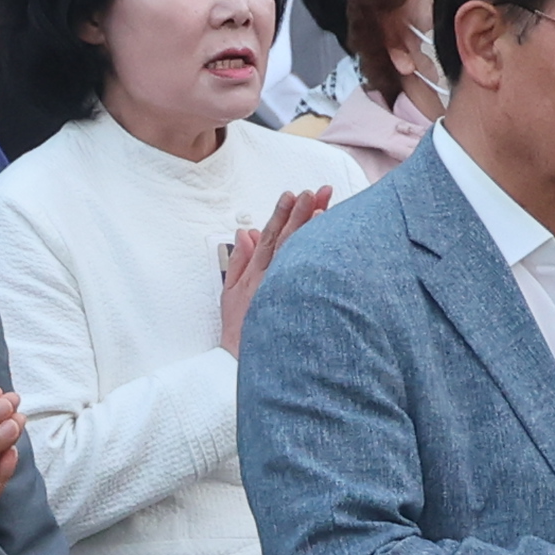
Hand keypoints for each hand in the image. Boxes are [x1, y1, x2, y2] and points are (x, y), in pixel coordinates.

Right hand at [215, 185, 329, 352]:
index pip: (271, 236)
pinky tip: (323, 234)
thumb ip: (239, 260)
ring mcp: (282, 288)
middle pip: (288, 238)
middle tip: (313, 191)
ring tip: (321, 203)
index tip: (292, 194)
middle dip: (300, 212)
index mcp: (256, 273)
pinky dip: (312, 251)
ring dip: (308, 226)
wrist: (242, 363)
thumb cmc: (239, 332)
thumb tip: (247, 232)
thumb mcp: (230, 294)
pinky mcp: (292, 302)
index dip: (281, 214)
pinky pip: (305, 272)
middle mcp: (271, 277)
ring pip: (297, 251)